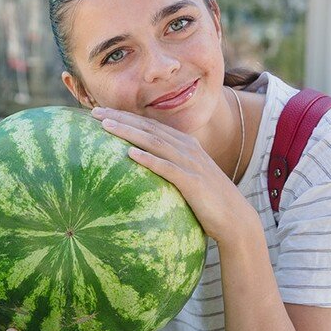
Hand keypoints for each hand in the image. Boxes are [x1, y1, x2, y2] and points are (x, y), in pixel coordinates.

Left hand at [91, 106, 249, 242]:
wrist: (236, 219)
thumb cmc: (207, 201)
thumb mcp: (186, 177)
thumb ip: (168, 167)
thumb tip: (140, 168)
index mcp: (184, 144)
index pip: (150, 125)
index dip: (125, 116)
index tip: (101, 111)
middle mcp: (187, 148)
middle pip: (148, 128)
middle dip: (121, 118)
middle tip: (94, 112)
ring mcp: (191, 164)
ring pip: (154, 142)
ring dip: (129, 132)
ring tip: (106, 126)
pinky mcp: (193, 182)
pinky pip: (167, 168)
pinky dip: (148, 159)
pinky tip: (130, 154)